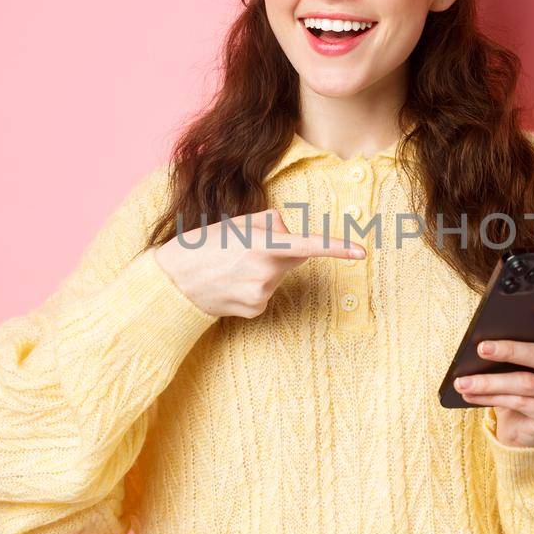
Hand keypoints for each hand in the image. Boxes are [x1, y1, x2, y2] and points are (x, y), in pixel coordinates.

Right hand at [153, 207, 364, 318]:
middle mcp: (266, 272)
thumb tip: (290, 236)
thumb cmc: (203, 245)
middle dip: (277, 250)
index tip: (360, 252)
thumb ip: (270, 224)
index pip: (308, 246)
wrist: (173, 282)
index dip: (336, 248)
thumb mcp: (235, 223)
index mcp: (262, 245)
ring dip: (262, 269)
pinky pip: (266, 293)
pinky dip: (253, 287)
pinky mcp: (255, 310)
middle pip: (291, 257)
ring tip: (231, 267)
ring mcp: (261, 295)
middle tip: (242, 248)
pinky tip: (231, 285)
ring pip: (277, 276)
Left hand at [455, 311, 533, 447]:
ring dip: (489, 382)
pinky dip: (490, 398)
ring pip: (525, 384)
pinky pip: (519, 403)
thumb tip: (487, 341)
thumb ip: (519, 351)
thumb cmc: (521, 387)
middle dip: (509, 351)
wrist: (525, 427)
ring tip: (463, 381)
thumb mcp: (523, 366)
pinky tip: (471, 394)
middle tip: (482, 348)